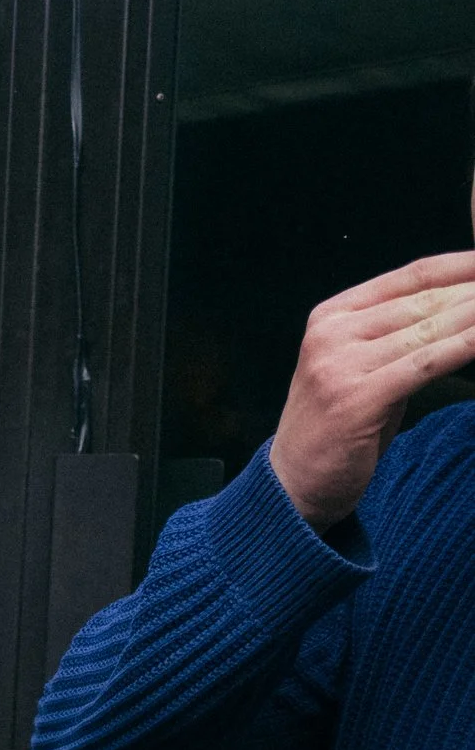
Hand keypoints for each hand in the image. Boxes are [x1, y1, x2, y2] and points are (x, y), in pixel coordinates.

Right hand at [268, 250, 474, 527]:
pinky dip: (467, 346)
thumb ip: (400, 335)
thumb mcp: (361, 368)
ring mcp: (340, 365)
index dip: (465, 266)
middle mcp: (331, 333)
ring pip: (431, 329)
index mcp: (331, 316)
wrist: (292, 483)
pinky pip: (427, 363)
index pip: (412, 276)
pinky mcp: (357, 397)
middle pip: (426, 300)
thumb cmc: (338, 427)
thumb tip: (465, 307)